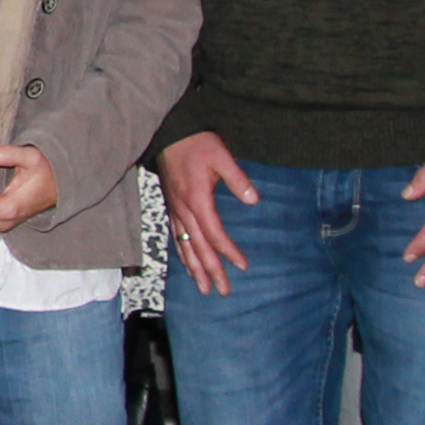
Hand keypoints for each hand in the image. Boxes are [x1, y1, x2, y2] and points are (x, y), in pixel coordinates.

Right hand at [159, 131, 255, 295]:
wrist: (170, 134)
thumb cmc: (197, 143)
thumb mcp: (221, 156)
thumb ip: (237, 179)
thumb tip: (253, 199)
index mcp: (197, 200)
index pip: (215, 234)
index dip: (228, 251)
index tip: (242, 265)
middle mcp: (184, 210)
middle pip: (199, 247)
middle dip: (210, 271)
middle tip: (222, 290)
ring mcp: (175, 210)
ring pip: (185, 246)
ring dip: (194, 268)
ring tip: (203, 288)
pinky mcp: (172, 207)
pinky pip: (176, 237)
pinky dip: (183, 254)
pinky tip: (188, 264)